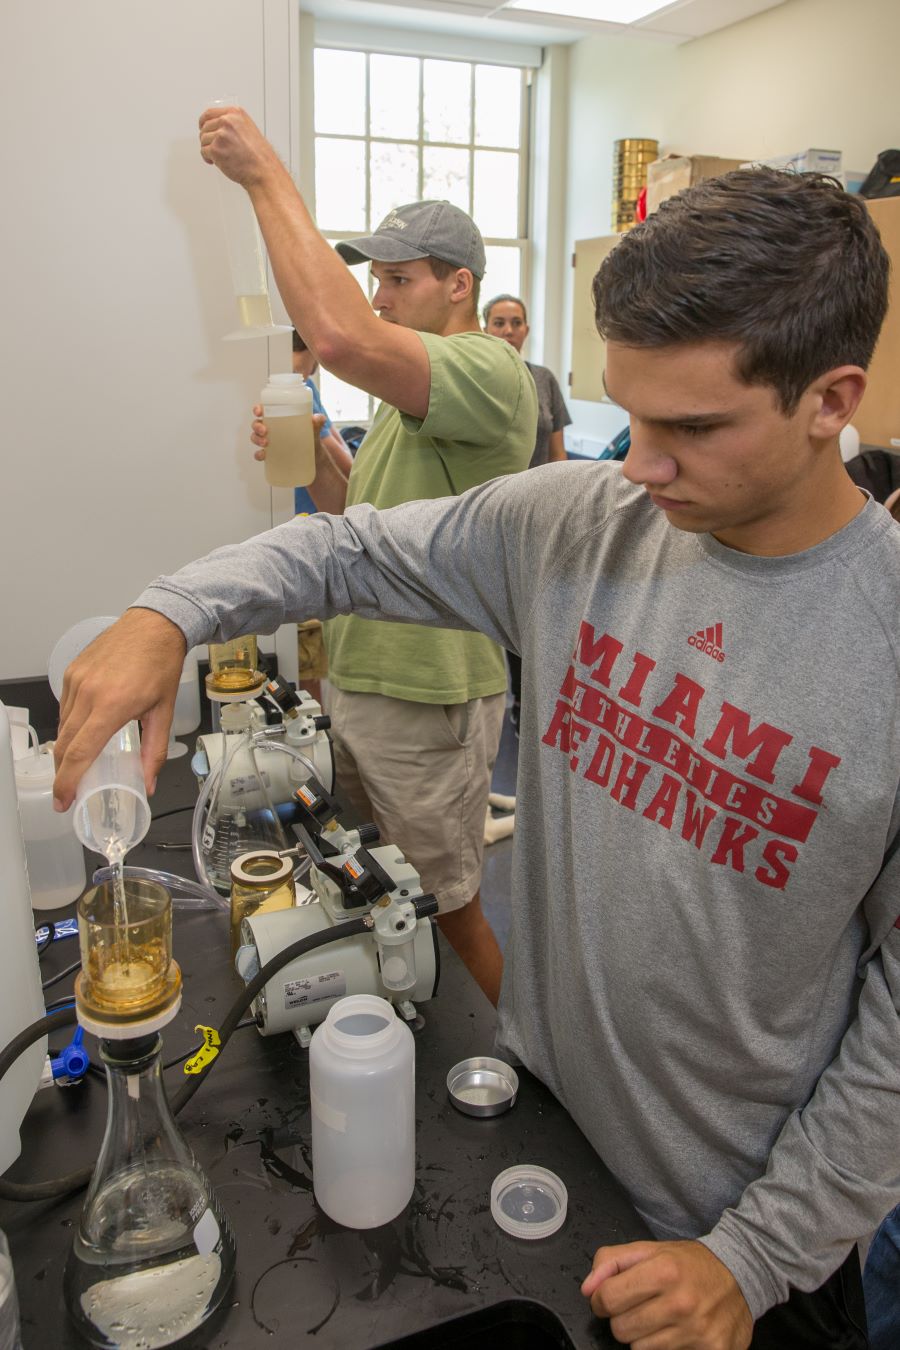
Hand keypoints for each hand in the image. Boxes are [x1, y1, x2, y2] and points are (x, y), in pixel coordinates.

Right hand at [53, 609, 186, 809]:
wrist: (154, 625)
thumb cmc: (161, 665)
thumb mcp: (164, 712)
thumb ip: (155, 751)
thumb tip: (148, 784)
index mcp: (112, 706)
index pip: (80, 752)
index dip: (68, 781)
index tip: (63, 800)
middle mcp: (88, 693)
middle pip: (65, 744)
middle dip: (62, 773)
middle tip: (67, 793)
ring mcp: (76, 680)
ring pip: (63, 726)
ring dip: (66, 749)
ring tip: (76, 765)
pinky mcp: (71, 671)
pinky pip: (64, 707)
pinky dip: (70, 725)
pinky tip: (81, 733)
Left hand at [198, 105, 278, 188]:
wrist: (263, 170)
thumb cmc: (259, 155)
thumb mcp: (248, 129)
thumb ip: (233, 124)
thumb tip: (218, 127)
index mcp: (235, 113)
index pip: (210, 113)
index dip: (203, 121)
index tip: (202, 126)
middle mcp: (227, 121)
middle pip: (205, 127)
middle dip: (207, 139)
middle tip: (213, 147)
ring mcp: (221, 135)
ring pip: (203, 140)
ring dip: (208, 149)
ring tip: (219, 156)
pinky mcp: (215, 149)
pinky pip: (203, 152)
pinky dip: (208, 158)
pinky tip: (216, 162)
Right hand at [251, 409, 329, 462]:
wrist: (314, 457)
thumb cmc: (310, 437)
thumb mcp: (314, 429)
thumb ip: (317, 422)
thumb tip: (317, 418)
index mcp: (278, 418)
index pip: (264, 410)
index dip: (257, 409)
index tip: (259, 412)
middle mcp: (271, 428)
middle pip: (257, 424)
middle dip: (257, 426)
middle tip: (264, 430)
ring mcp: (269, 441)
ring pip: (255, 437)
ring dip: (257, 439)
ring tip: (266, 443)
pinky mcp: (271, 454)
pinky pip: (259, 454)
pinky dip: (258, 454)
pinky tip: (263, 455)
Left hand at [581, 1240, 751, 1348]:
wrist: (741, 1275)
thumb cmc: (690, 1263)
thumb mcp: (650, 1249)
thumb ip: (611, 1261)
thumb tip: (587, 1289)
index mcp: (664, 1271)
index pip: (608, 1299)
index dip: (601, 1299)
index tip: (610, 1297)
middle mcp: (681, 1303)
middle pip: (621, 1329)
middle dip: (622, 1318)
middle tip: (639, 1307)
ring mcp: (697, 1332)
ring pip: (640, 1349)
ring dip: (643, 1336)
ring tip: (660, 1318)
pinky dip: (665, 1348)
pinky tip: (676, 1332)